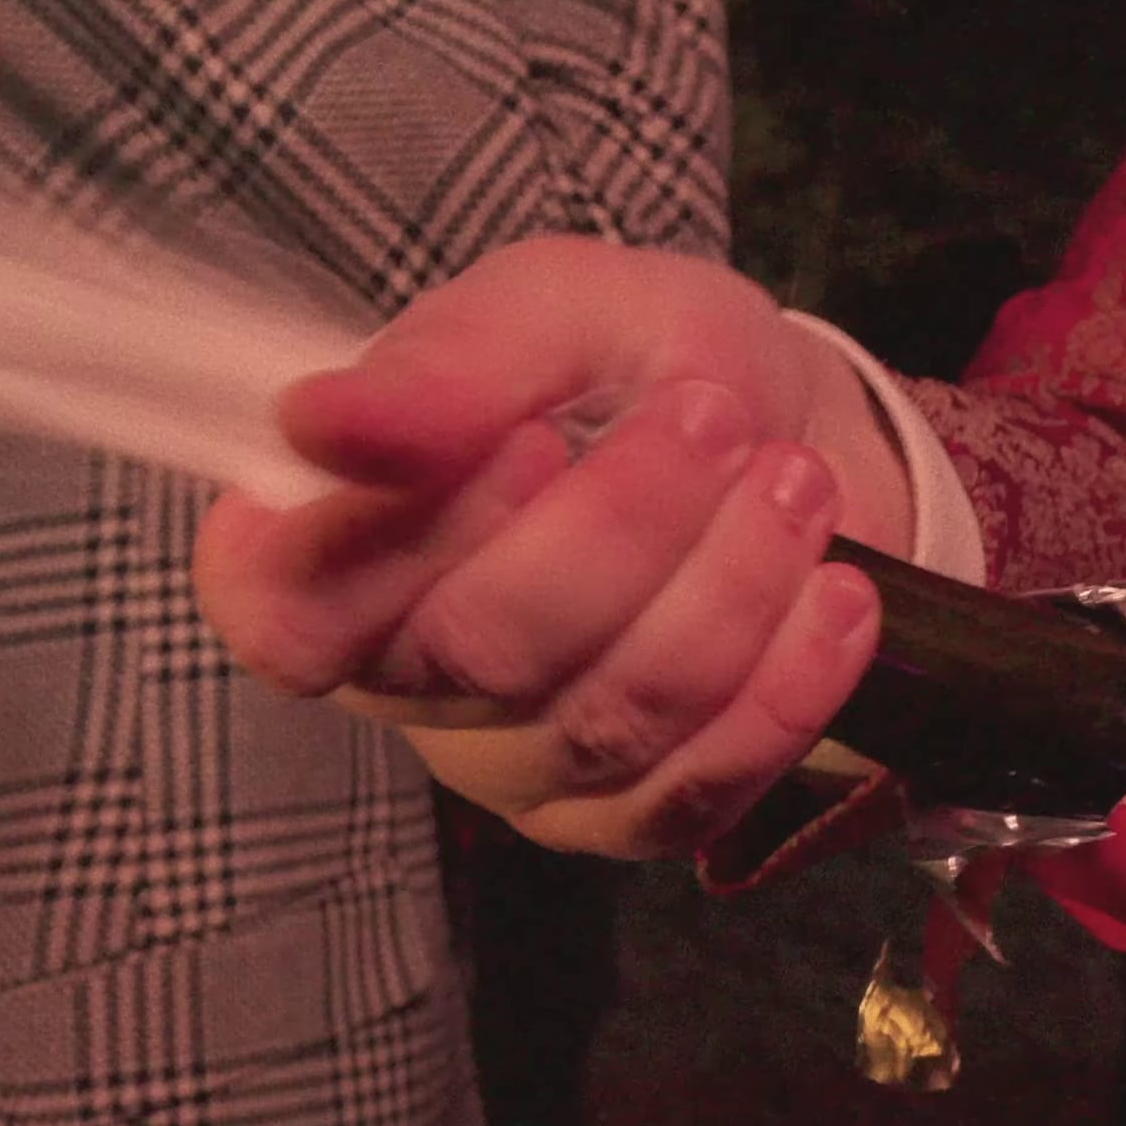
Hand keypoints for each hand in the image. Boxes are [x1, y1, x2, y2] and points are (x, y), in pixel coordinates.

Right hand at [194, 237, 912, 855]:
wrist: (786, 433)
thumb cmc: (640, 363)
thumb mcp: (562, 308)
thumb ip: (456, 359)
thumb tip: (319, 424)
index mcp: (335, 555)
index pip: (289, 613)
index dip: (398, 544)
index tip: (531, 438)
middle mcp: (404, 682)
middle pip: (476, 655)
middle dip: (620, 528)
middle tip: (713, 418)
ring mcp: (515, 767)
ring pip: (605, 720)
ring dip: (724, 586)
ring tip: (793, 479)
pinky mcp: (629, 817)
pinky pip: (694, 791)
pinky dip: (783, 685)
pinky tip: (836, 594)